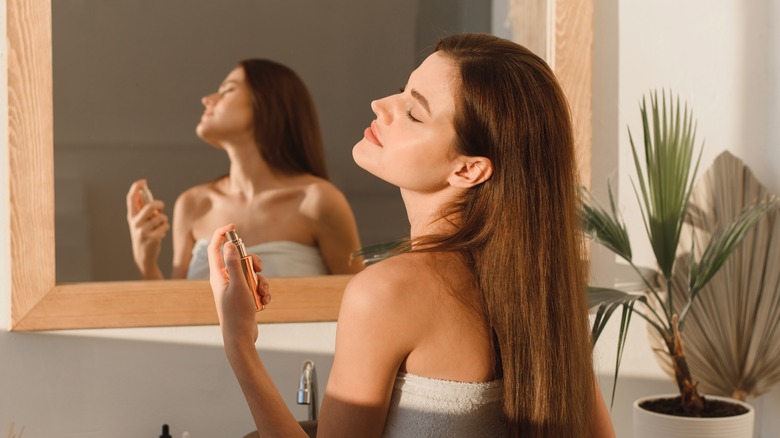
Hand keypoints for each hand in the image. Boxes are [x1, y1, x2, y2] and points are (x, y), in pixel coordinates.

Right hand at [126, 179, 168, 276]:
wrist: (143, 256)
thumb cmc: (144, 235)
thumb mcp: (140, 222)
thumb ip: (142, 209)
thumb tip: (143, 192)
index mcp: (131, 216)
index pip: (130, 198)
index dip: (136, 187)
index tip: (143, 181)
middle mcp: (135, 223)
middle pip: (150, 206)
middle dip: (159, 204)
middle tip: (161, 207)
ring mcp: (142, 231)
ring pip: (161, 217)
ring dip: (164, 221)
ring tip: (160, 226)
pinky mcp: (151, 238)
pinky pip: (165, 226)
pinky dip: (165, 228)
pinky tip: (161, 234)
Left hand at [208, 224, 270, 345]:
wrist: (241, 338)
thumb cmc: (236, 314)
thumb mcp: (238, 286)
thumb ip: (234, 264)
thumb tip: (229, 245)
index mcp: (218, 275)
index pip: (215, 249)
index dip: (221, 235)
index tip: (233, 226)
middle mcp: (225, 280)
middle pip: (239, 259)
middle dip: (253, 262)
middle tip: (258, 268)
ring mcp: (235, 288)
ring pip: (251, 274)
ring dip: (261, 281)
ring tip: (263, 293)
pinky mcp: (244, 296)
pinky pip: (256, 286)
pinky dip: (262, 291)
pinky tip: (264, 301)